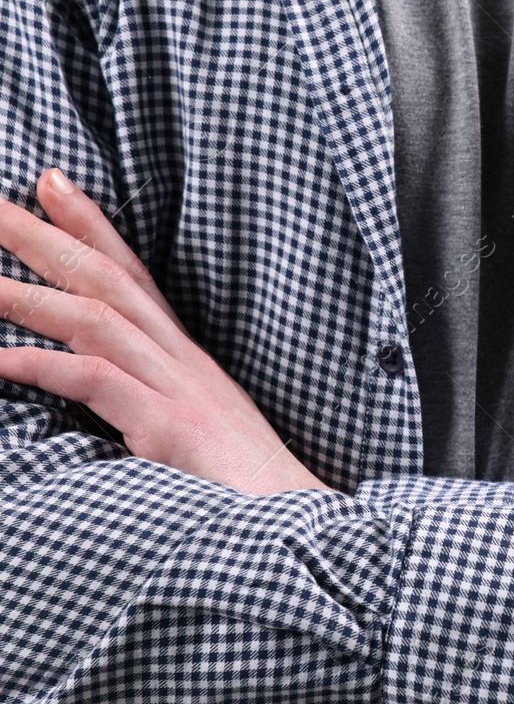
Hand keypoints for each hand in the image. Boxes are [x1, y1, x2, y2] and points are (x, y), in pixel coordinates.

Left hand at [0, 167, 331, 495]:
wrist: (296, 520)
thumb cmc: (242, 491)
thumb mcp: (193, 436)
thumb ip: (151, 404)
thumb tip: (104, 391)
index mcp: (187, 360)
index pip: (133, 277)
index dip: (91, 226)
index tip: (49, 183)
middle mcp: (183, 362)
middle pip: (107, 281)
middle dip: (43, 239)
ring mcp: (179, 391)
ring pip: (96, 321)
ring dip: (26, 294)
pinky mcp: (170, 428)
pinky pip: (97, 382)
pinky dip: (42, 365)